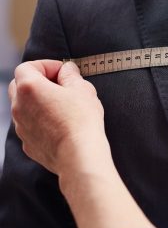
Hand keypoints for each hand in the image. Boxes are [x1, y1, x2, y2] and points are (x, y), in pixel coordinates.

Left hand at [8, 60, 162, 227]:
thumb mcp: (84, 91)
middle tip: (71, 89)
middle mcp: (22, 109)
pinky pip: (36, 128)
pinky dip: (48, 124)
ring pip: (30, 109)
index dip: (48, 66)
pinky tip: (68, 129)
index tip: (66, 73)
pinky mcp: (32, 147)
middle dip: (47, 85)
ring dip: (47, 105)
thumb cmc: (86, 124)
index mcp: (31, 90)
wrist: (84, 161)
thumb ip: (73, 76)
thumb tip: (69, 72)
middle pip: (25, 87)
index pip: (29, 67)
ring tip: (73, 110)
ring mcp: (24, 130)